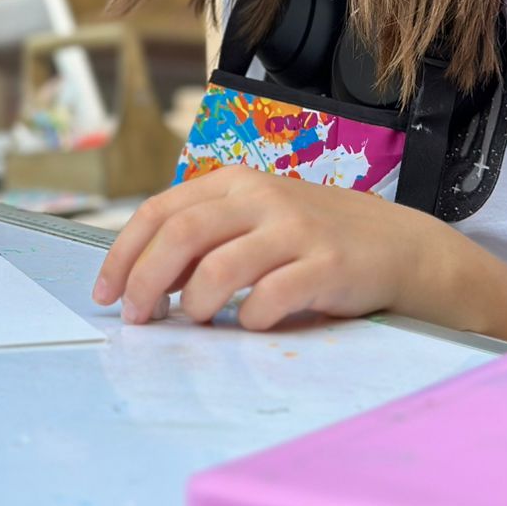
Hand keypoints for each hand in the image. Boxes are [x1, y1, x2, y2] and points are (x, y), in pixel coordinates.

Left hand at [93, 166, 426, 331]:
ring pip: (219, 267)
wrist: (400, 246)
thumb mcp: (256, 222)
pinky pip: (271, 297)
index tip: (106, 292)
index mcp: (234, 182)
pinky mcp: (327, 265)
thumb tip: (146, 278)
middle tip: (138, 317)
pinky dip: (251, 319)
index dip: (124, 253)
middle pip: (180, 234)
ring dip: (196, 304)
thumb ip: (205, 241)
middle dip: (146, 281)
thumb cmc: (313, 238)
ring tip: (198, 320)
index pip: (160, 210)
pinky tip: (255, 323)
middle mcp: (261, 197)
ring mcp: (296, 229)